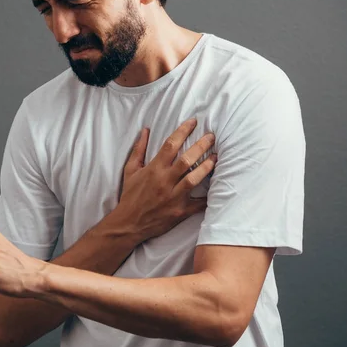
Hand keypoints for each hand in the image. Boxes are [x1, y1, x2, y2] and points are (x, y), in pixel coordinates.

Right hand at [115, 118, 216, 241]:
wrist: (128, 224)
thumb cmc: (130, 196)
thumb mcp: (130, 171)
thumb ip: (138, 150)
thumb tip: (146, 131)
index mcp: (153, 169)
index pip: (170, 145)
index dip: (183, 131)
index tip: (193, 122)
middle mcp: (164, 181)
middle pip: (187, 160)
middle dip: (201, 146)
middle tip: (212, 136)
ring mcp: (173, 197)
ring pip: (194, 179)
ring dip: (207, 167)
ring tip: (216, 157)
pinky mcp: (179, 211)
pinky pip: (198, 204)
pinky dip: (208, 197)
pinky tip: (218, 188)